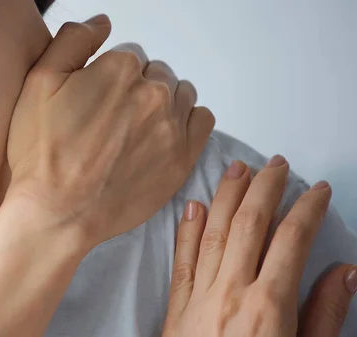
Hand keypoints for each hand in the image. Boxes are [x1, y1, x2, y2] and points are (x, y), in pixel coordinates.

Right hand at [5, 14, 214, 248]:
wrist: (57, 211)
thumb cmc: (44, 153)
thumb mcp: (39, 82)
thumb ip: (73, 40)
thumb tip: (102, 23)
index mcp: (120, 68)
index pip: (129, 54)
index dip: (110, 76)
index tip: (98, 100)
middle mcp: (153, 91)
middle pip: (156, 73)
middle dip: (137, 88)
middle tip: (112, 119)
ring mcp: (172, 125)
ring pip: (180, 93)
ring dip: (163, 103)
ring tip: (135, 128)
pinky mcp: (183, 156)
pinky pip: (201, 119)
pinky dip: (186, 120)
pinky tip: (163, 133)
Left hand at [162, 157, 355, 335]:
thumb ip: (326, 314)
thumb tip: (346, 273)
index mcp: (269, 305)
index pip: (292, 239)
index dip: (307, 208)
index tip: (317, 190)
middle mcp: (232, 292)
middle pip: (249, 224)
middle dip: (265, 188)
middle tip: (275, 164)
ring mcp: (200, 298)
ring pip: (213, 233)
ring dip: (227, 196)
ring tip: (238, 169)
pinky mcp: (177, 308)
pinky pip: (182, 261)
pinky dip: (187, 230)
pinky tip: (193, 206)